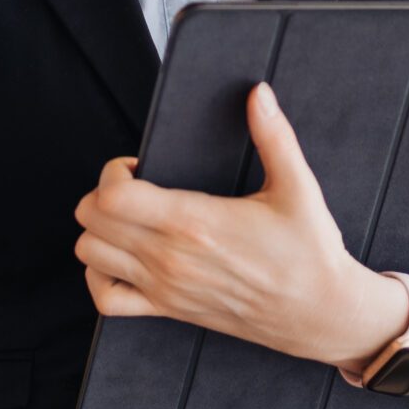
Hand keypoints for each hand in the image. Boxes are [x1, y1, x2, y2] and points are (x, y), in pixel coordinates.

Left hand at [73, 81, 394, 365]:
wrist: (319, 313)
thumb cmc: (308, 253)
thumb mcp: (297, 187)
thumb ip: (274, 136)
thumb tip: (258, 94)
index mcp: (194, 221)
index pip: (112, 197)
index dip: (112, 172)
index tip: (138, 166)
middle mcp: (169, 256)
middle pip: (91, 220)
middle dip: (102, 194)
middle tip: (133, 187)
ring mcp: (165, 287)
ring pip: (90, 255)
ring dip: (98, 231)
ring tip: (129, 218)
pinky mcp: (168, 310)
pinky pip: (106, 300)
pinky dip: (98, 278)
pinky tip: (120, 260)